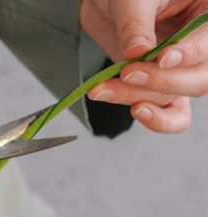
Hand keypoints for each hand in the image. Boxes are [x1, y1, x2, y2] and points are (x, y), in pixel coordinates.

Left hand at [80, 0, 207, 131]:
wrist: (107, 4)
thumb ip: (135, 24)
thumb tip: (138, 53)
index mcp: (206, 12)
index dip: (189, 54)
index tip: (162, 58)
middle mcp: (201, 44)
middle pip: (198, 78)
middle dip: (160, 81)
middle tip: (128, 73)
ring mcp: (182, 69)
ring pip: (176, 97)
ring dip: (138, 97)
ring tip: (104, 88)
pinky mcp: (163, 87)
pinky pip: (173, 114)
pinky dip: (156, 120)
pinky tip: (134, 111)